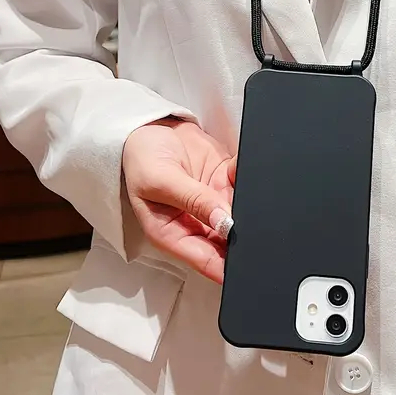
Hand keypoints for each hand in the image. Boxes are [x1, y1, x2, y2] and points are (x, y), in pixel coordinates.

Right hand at [123, 120, 235, 283]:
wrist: (150, 129)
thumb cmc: (142, 159)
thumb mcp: (160, 180)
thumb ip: (194, 200)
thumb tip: (225, 221)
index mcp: (173, 235)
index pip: (207, 262)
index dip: (229, 266)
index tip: (247, 257)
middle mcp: (196, 225)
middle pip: (229, 243)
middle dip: (244, 236)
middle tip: (253, 224)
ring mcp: (214, 205)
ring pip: (242, 217)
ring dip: (250, 208)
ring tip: (243, 195)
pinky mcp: (225, 184)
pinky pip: (244, 187)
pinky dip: (248, 180)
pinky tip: (237, 170)